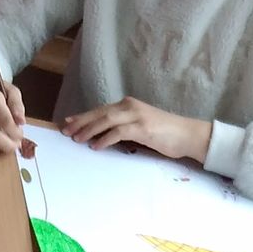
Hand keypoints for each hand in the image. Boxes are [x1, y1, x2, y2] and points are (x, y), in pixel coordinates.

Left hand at [61, 98, 211, 161]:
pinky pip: (118, 132)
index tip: (68, 123)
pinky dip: (105, 139)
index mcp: (128, 105)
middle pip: (99, 113)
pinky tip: (95, 146)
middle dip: (81, 122)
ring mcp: (136, 115)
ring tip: (76, 139)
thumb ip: (123, 128)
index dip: (83, 116)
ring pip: (106, 120)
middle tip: (65, 131)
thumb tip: (103, 137)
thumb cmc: (165, 133)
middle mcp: (130, 106)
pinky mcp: (142, 127)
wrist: (187, 134)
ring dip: (89, 130)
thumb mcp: (140, 127)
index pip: (101, 110)